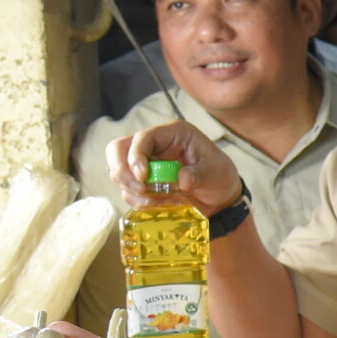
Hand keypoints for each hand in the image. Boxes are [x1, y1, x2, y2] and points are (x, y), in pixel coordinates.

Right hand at [107, 122, 241, 214]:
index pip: (142, 137)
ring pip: (118, 173)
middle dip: (122, 171)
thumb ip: (200, 174)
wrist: (219, 199)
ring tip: (162, 199)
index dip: (136, 155)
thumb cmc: (219, 176)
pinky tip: (163, 204)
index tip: (143, 176)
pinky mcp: (142, 184)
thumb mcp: (217, 172)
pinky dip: (141, 202)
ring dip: (134, 191)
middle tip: (140, 189)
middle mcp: (154, 145)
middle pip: (117, 149)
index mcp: (172, 134)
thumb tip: (181, 180)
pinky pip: (128, 193)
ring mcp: (145, 164)